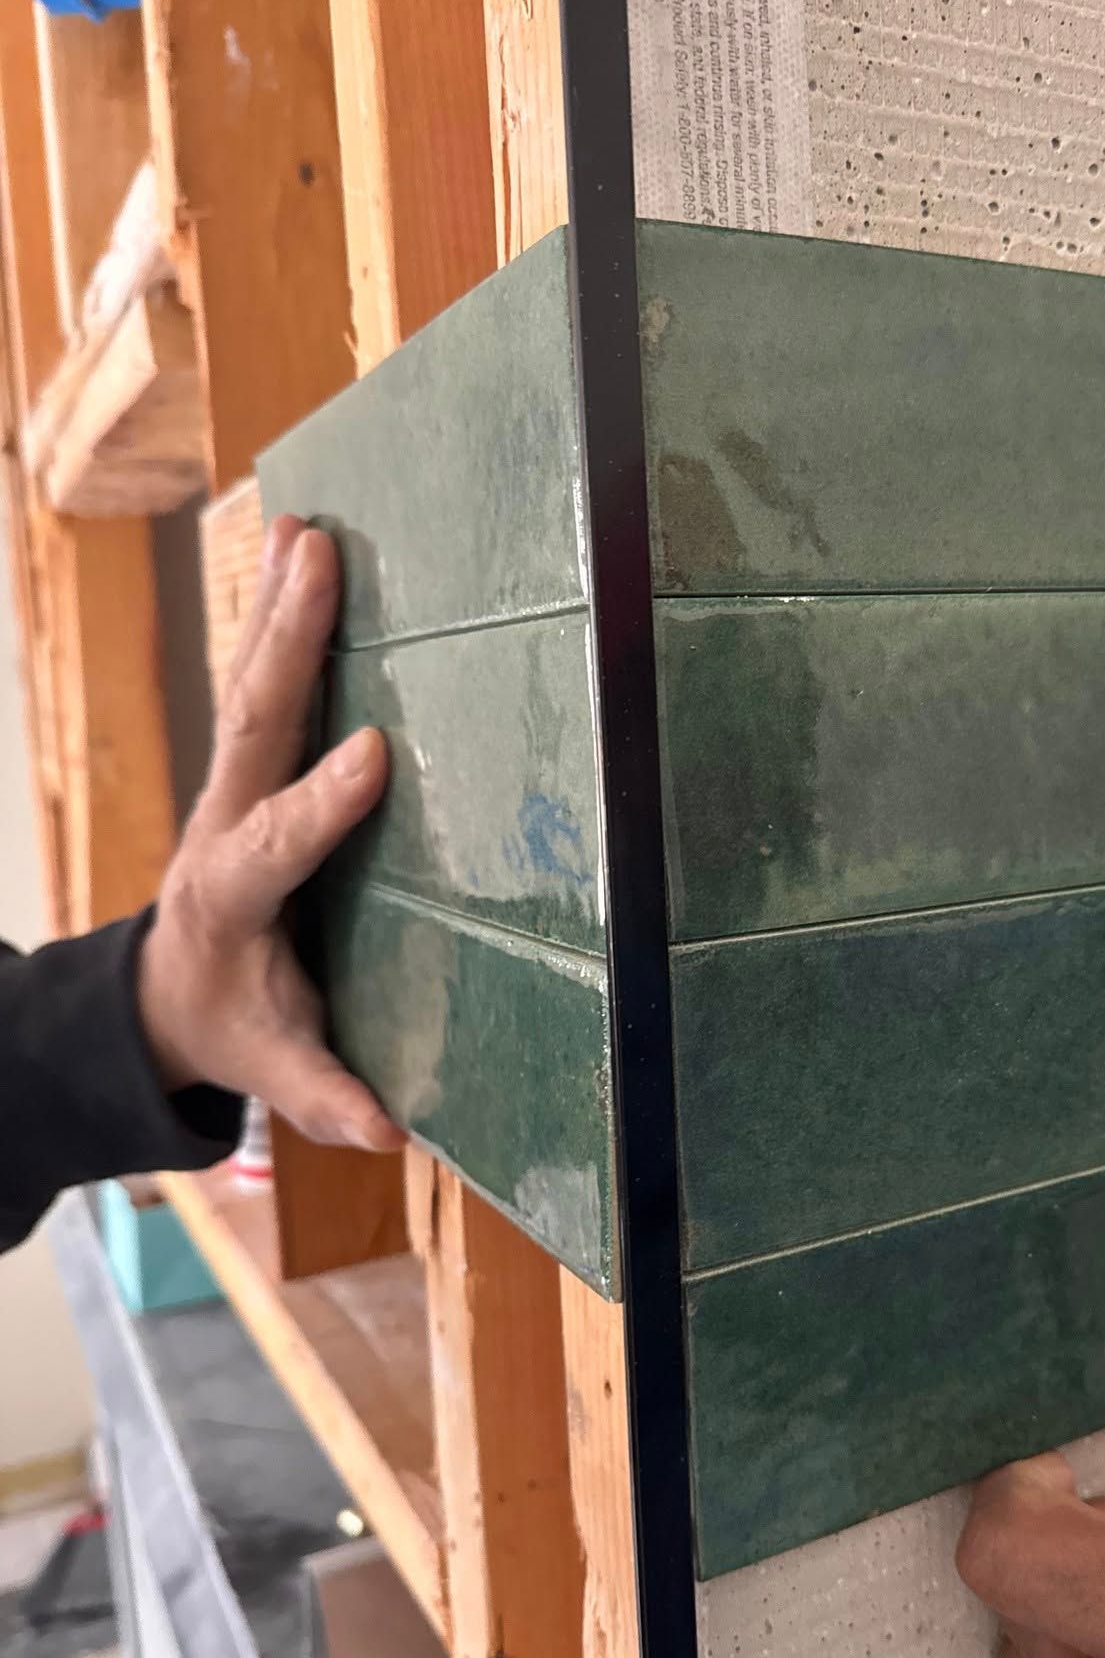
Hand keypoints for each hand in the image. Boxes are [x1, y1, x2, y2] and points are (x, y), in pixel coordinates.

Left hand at [138, 517, 404, 1152]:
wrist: (163, 991)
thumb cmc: (228, 1023)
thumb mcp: (268, 1066)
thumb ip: (322, 1092)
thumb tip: (390, 1128)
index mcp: (234, 897)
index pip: (277, 845)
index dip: (321, 803)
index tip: (375, 753)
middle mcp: (227, 825)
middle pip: (255, 724)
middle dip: (285, 644)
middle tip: (319, 562)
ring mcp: (235, 787)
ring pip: (257, 686)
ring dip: (282, 607)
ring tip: (312, 529)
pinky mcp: (252, 770)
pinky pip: (269, 685)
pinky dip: (286, 620)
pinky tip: (311, 553)